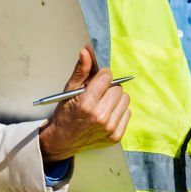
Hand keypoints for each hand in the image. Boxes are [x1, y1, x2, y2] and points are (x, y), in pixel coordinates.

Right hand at [38, 45, 130, 163]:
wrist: (63, 140)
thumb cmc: (66, 114)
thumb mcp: (69, 90)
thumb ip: (81, 70)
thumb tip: (87, 51)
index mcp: (86, 104)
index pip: (107, 77)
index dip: (102, 77)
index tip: (96, 82)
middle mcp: (99, 117)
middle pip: (118, 88)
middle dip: (108, 88)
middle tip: (97, 96)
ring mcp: (109, 128)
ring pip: (125, 99)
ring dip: (115, 99)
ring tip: (102, 105)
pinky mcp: (116, 136)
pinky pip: (128, 113)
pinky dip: (119, 111)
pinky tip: (106, 115)